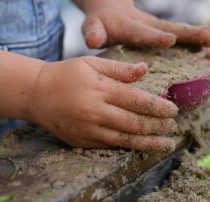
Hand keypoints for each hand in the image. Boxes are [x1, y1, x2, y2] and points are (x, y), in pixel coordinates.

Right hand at [27, 56, 178, 150]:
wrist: (36, 93)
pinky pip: (110, 146)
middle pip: (135, 123)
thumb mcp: (91, 62)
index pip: (137, 100)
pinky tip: (142, 146)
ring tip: (167, 144)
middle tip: (173, 126)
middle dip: (158, 126)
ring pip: (125, 140)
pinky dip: (129, 147)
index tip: (174, 110)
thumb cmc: (66, 74)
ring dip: (149, 142)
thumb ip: (119, 68)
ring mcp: (88, 129)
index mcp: (100, 89)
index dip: (159, 107)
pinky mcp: (81, 141)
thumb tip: (145, 70)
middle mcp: (95, 111)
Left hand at [82, 2, 209, 59]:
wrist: (111, 9)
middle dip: (189, 34)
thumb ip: (93, 32)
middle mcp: (148, 25)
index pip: (143, 32)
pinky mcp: (164, 33)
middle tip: (208, 38)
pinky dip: (198, 45)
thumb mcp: (92, 26)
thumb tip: (94, 40)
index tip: (170, 40)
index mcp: (130, 27)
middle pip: (171, 29)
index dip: (155, 37)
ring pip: (181, 33)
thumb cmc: (100, 22)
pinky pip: (183, 39)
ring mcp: (159, 29)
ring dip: (199, 40)